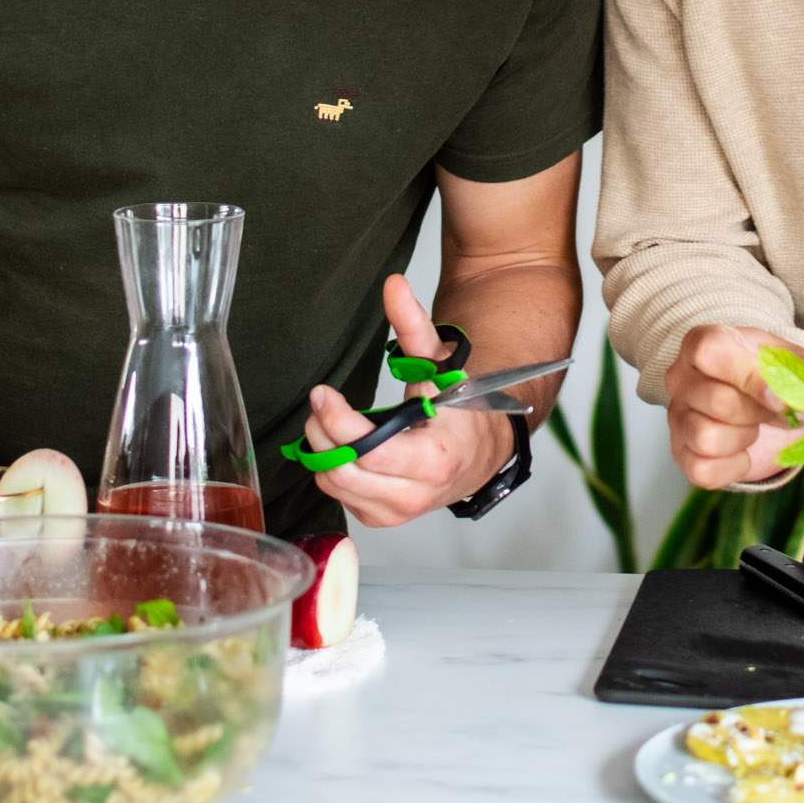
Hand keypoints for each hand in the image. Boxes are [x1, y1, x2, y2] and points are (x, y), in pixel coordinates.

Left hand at [301, 276, 512, 527]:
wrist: (481, 452)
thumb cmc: (461, 409)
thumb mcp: (438, 364)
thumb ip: (412, 325)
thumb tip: (393, 284)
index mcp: (434, 459)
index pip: (369, 450)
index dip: (338, 422)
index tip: (322, 393)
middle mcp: (415, 494)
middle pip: (343, 469)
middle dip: (324, 432)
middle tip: (323, 404)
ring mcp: (397, 511)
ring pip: (335, 485)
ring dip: (324, 450)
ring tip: (333, 422)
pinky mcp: (383, 518)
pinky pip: (340, 496)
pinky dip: (335, 469)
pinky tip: (349, 447)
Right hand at [664, 325, 803, 488]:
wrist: (767, 403)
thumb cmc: (775, 375)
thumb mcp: (799, 365)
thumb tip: (800, 403)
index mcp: (704, 342)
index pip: (710, 352)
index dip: (751, 378)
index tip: (780, 397)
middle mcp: (681, 378)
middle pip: (719, 402)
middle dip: (760, 413)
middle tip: (774, 409)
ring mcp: (677, 417)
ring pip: (707, 438)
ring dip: (745, 438)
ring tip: (753, 426)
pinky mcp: (682, 454)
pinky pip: (704, 470)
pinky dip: (734, 466)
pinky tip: (743, 449)